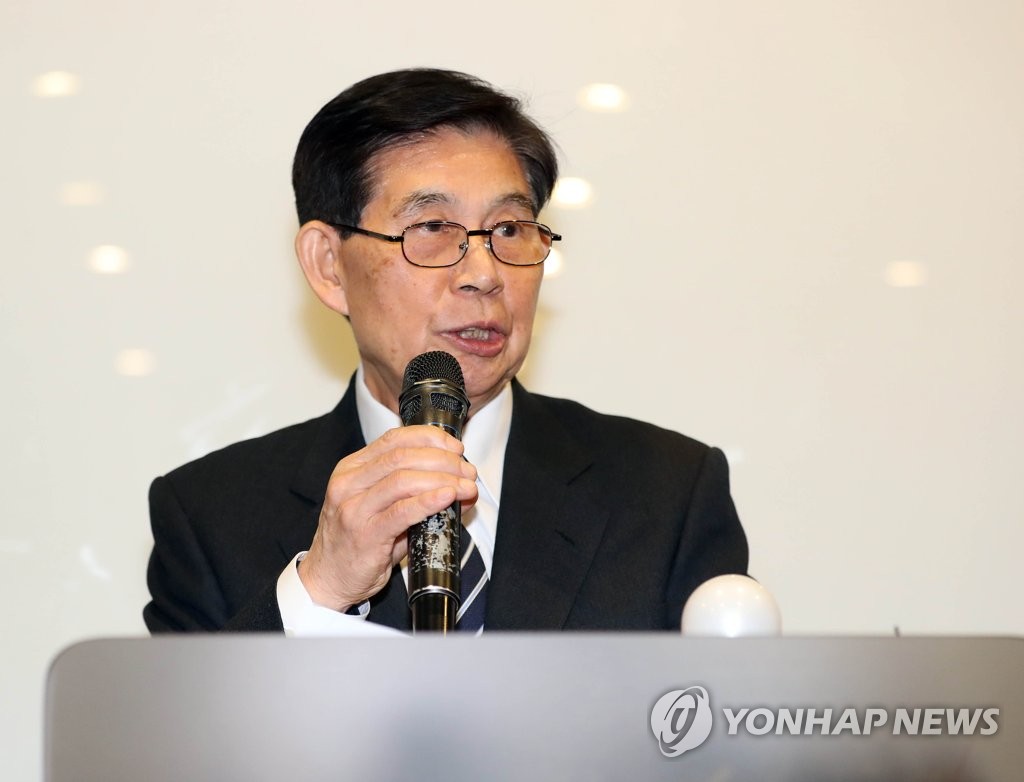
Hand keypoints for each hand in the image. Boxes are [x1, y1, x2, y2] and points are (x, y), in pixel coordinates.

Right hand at [297, 425, 477, 611]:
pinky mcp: (364, 535)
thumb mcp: (380, 507)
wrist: (327, 579)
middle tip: (467, 472)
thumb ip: (413, 492)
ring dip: (443, 480)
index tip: (455, 448)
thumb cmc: (356, 542)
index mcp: (352, 469)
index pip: (394, 439)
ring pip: (404, 480)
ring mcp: (354, 509)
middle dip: (443, 460)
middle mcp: (349, 484)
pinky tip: (447, 497)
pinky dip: (429, 501)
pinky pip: (401, 512)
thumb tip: (458, 484)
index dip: (430, 438)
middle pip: (403, 457)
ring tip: (465, 487)